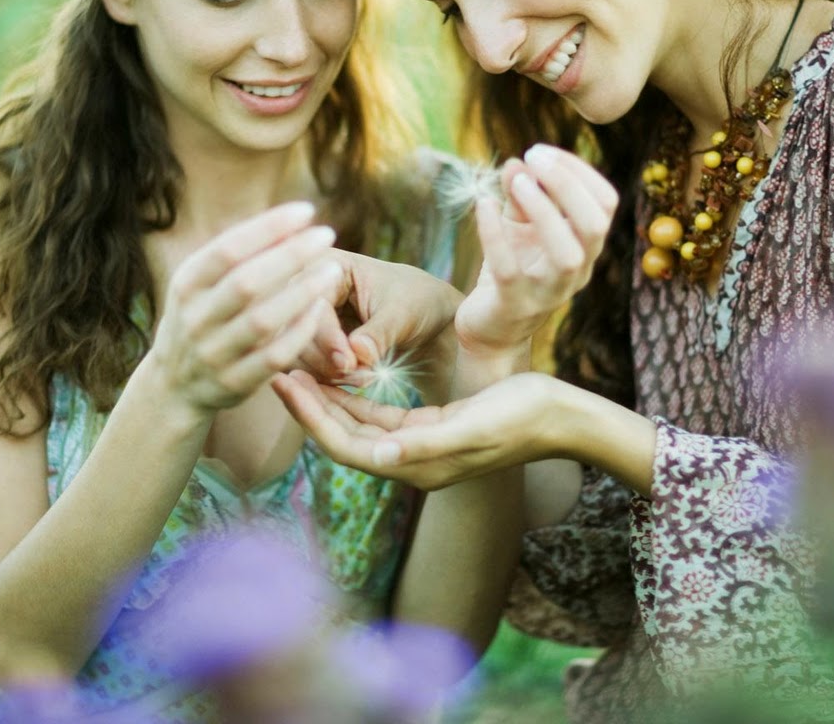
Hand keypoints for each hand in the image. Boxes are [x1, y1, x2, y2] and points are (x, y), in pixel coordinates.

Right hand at [142, 203, 342, 416]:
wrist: (173, 387)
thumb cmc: (202, 317)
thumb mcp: (202, 285)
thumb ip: (237, 256)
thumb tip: (289, 220)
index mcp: (186, 284)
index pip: (227, 249)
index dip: (268, 227)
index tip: (306, 211)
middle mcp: (195, 318)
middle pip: (246, 282)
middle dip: (290, 255)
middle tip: (327, 234)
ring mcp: (213, 353)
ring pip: (262, 321)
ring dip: (302, 293)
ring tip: (332, 270)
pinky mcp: (234, 383)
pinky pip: (275, 356)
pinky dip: (300, 331)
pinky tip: (321, 309)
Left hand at [272, 369, 567, 490]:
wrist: (560, 415)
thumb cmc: (523, 414)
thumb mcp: (475, 424)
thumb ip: (427, 442)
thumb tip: (379, 454)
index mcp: (417, 465)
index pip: (346, 445)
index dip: (311, 416)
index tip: (283, 381)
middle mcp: (410, 461)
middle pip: (342, 436)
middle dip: (307, 405)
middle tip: (273, 368)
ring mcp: (418, 445)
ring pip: (356, 424)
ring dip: (325, 399)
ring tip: (291, 368)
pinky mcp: (427, 427)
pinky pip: (377, 414)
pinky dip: (351, 395)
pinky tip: (333, 374)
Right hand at [297, 250, 463, 386]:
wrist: (427, 319)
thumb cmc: (417, 303)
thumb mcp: (404, 314)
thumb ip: (379, 333)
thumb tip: (358, 353)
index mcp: (327, 264)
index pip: (311, 304)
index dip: (327, 338)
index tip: (350, 364)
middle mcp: (306, 287)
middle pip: (294, 330)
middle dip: (325, 360)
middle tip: (361, 377)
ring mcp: (302, 315)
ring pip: (293, 352)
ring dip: (325, 373)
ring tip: (363, 379)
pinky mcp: (306, 341)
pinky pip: (301, 366)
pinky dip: (324, 379)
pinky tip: (353, 382)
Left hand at [455, 145, 616, 355]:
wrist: (490, 329)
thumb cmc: (511, 269)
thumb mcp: (517, 226)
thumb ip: (519, 194)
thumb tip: (518, 161)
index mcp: (585, 246)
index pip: (605, 202)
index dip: (578, 170)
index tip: (540, 151)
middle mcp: (577, 270)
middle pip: (595, 224)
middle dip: (567, 184)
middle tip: (532, 156)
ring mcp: (549, 292)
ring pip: (567, 254)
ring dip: (543, 210)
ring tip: (515, 181)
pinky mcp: (514, 305)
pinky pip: (509, 270)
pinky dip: (495, 234)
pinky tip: (482, 204)